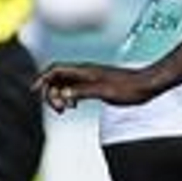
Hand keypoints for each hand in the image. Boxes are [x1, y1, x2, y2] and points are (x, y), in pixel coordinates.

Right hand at [34, 61, 153, 111]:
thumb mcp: (105, 92)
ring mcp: (90, 78)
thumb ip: (83, 92)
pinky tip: (73, 106)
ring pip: (65, 83)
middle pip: (57, 77)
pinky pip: (75, 88)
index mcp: (85, 71)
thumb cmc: (130, 88)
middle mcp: (85, 72)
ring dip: (59, 95)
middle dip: (50, 92)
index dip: (42, 79)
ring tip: (64, 110)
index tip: (33, 91)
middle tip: (58, 110)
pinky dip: (69, 96)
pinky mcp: (96, 84)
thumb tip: (62, 95)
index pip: (55, 70)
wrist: (148, 84)